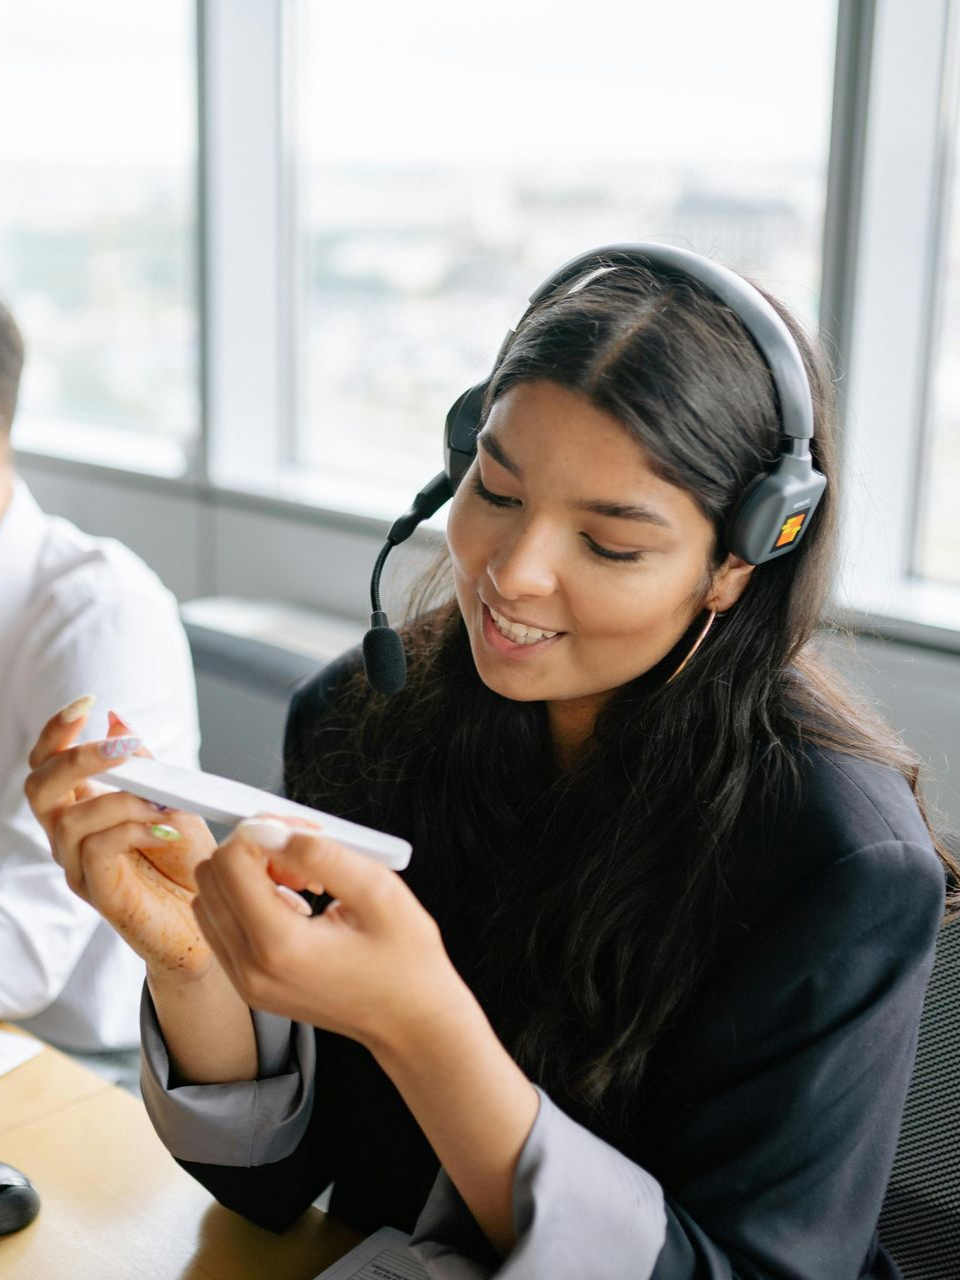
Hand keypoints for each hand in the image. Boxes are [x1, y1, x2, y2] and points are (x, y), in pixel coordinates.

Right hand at [23, 697, 217, 978]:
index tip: (87, 703)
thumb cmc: (188, 862)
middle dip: (77, 757)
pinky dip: (131, 828)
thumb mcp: (171, 799)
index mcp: (81, 808)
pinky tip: (162, 827)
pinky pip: (97, 851)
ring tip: (160, 801)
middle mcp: (70, 837)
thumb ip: (143, 765)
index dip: (56, 732)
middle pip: (39, 786)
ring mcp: (80, 867)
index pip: (47, 764)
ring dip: (119, 798)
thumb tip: (116, 719)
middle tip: (120, 746)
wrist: (213, 917)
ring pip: (69, 820)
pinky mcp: (100, 894)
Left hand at [193, 821, 470, 1051]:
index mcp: (280, 946)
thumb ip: (322, 854)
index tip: (300, 832)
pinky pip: (222, 925)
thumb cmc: (406, 961)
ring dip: (248, 876)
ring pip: (209, 900)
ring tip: (301, 882)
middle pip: (211, 878)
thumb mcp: (379, 891)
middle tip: (302, 857)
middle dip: (253, 851)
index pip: (231, 863)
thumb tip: (274, 830)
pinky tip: (295, 905)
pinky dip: (248, 902)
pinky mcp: (248, 985)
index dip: (263, 832)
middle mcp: (251, 968)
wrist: (410, 1021)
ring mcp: (245, 982)